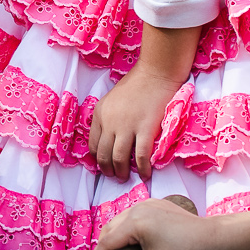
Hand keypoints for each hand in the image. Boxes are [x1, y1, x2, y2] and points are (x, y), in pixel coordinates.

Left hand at [88, 62, 182, 180]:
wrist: (156, 73)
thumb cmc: (137, 83)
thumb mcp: (112, 99)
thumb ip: (108, 117)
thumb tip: (109, 137)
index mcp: (99, 114)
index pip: (93, 145)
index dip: (98, 159)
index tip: (105, 165)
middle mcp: (110, 122)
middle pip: (104, 155)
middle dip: (108, 170)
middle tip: (115, 176)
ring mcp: (127, 126)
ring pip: (119, 159)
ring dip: (121, 172)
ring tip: (126, 177)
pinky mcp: (145, 129)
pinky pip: (141, 156)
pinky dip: (142, 169)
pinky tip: (145, 174)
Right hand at [93, 195, 210, 249]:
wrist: (213, 238)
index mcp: (135, 222)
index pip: (107, 242)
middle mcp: (138, 208)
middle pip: (110, 229)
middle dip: (104, 247)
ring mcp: (147, 204)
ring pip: (120, 220)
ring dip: (114, 236)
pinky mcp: (155, 204)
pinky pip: (133, 214)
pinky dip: (127, 227)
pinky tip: (130, 240)